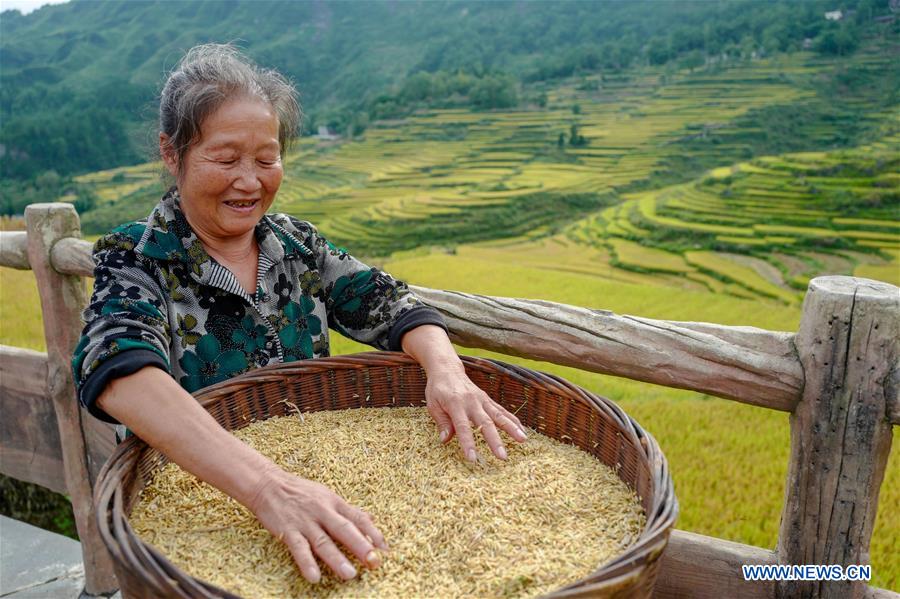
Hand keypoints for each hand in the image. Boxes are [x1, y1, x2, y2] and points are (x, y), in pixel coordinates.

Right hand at [248, 467, 388, 582]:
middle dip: (361, 546)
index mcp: (334, 502)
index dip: (373, 533)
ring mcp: (305, 522)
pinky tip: (314, 577)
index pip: (358, 518)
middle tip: (375, 561)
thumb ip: (347, 509)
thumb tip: (370, 518)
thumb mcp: (327, 496)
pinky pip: (298, 548)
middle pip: (345, 529)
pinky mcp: (288, 530)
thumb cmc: (300, 491)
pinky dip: (306, 563)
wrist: (268, 485)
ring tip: (350, 574)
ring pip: (324, 542)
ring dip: (337, 559)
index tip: (385, 549)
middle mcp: (322, 511)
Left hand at [425, 369, 527, 462]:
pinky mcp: (488, 400)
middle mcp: (472, 402)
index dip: (468, 443)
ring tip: (523, 440)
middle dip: (495, 441)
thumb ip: (442, 422)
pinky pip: (502, 411)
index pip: (462, 426)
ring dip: (512, 428)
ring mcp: (482, 400)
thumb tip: (445, 441)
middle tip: (502, 456)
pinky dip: (513, 420)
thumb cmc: (438, 389)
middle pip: (486, 423)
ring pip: (499, 415)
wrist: (447, 369)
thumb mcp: (433, 405)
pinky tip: (523, 430)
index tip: (473, 458)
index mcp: (455, 404)